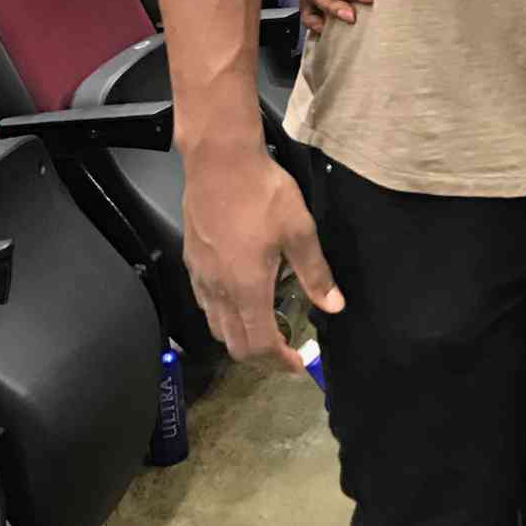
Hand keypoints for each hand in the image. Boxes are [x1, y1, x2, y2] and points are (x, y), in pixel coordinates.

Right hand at [182, 148, 343, 371]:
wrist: (219, 161)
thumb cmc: (263, 193)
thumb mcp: (300, 231)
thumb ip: (315, 273)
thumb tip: (334, 306)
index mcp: (246, 289)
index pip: (259, 345)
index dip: (279, 362)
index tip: (298, 363)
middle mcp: (218, 291)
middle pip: (233, 344)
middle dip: (261, 356)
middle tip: (285, 349)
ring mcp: (200, 277)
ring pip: (215, 326)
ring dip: (240, 336)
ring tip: (265, 325)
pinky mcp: (191, 261)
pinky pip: (204, 304)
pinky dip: (223, 315)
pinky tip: (240, 297)